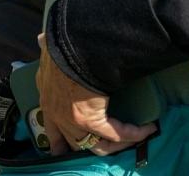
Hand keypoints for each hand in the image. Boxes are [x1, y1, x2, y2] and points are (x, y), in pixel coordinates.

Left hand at [35, 34, 155, 155]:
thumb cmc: (62, 46)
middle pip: (73, 143)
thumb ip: (46, 49)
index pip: (50, 125)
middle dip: (89, 149)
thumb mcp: (48, 50)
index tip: (63, 149)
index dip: (58, 139)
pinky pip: (116, 134)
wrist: (71, 49)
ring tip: (134, 138)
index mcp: (46, 95)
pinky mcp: (91, 121)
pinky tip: (146, 129)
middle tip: (108, 148)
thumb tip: (42, 40)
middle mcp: (56, 113)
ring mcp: (72, 121)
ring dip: (118, 143)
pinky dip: (133, 133)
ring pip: (97, 145)